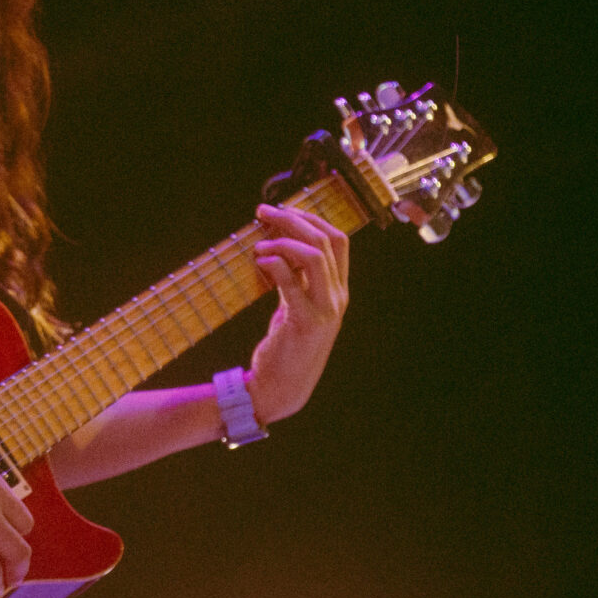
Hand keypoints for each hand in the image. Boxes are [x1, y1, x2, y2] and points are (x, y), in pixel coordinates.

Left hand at [244, 203, 350, 423]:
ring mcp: (325, 311)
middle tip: (265, 212)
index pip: (338, 240)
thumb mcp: (296, 306)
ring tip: (260, 242)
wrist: (282, 388)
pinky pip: (292, 283)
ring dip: (284, 240)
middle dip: (294, 220)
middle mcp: (337, 297)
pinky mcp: (305, 323)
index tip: (283, 209)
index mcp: (338, 290)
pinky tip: (259, 261)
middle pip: (326, 242)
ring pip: (314, 257)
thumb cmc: (286, 346)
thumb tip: (276, 244)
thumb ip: (295, 279)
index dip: (312, 218)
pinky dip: (275, 265)